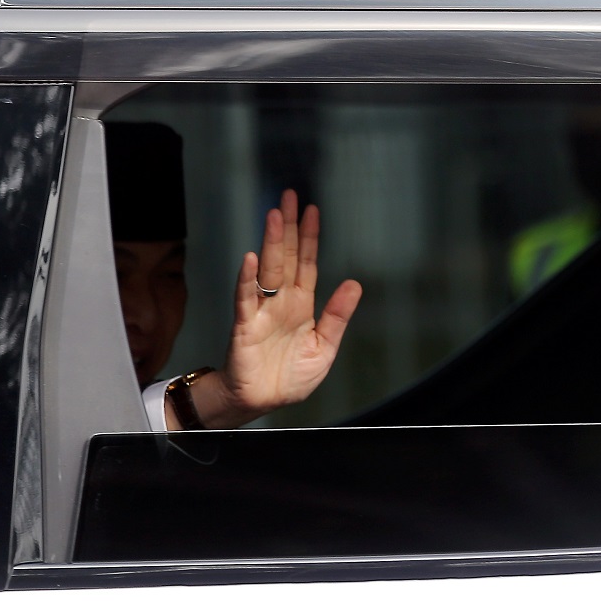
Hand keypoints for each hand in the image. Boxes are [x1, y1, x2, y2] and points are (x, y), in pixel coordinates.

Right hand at [174, 189, 361, 428]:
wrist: (261, 403)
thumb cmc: (289, 378)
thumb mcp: (324, 348)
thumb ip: (338, 316)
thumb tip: (355, 283)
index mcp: (301, 305)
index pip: (306, 262)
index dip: (309, 236)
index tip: (312, 210)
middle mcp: (281, 301)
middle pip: (285, 256)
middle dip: (288, 227)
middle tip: (289, 196)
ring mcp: (262, 311)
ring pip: (267, 269)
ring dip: (270, 242)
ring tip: (274, 215)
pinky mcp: (245, 326)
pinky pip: (245, 299)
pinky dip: (247, 279)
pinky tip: (250, 258)